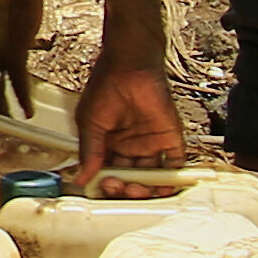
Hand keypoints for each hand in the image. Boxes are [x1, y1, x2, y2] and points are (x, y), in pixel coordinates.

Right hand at [72, 52, 187, 181]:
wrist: (130, 66)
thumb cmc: (107, 85)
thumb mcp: (89, 122)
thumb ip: (89, 151)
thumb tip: (82, 176)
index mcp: (108, 143)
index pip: (107, 172)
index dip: (105, 184)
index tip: (101, 191)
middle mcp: (129, 145)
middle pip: (130, 177)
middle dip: (125, 188)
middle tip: (119, 188)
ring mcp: (150, 143)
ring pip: (151, 175)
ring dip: (146, 188)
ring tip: (138, 190)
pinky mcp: (170, 138)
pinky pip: (175, 163)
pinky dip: (172, 179)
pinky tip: (163, 187)